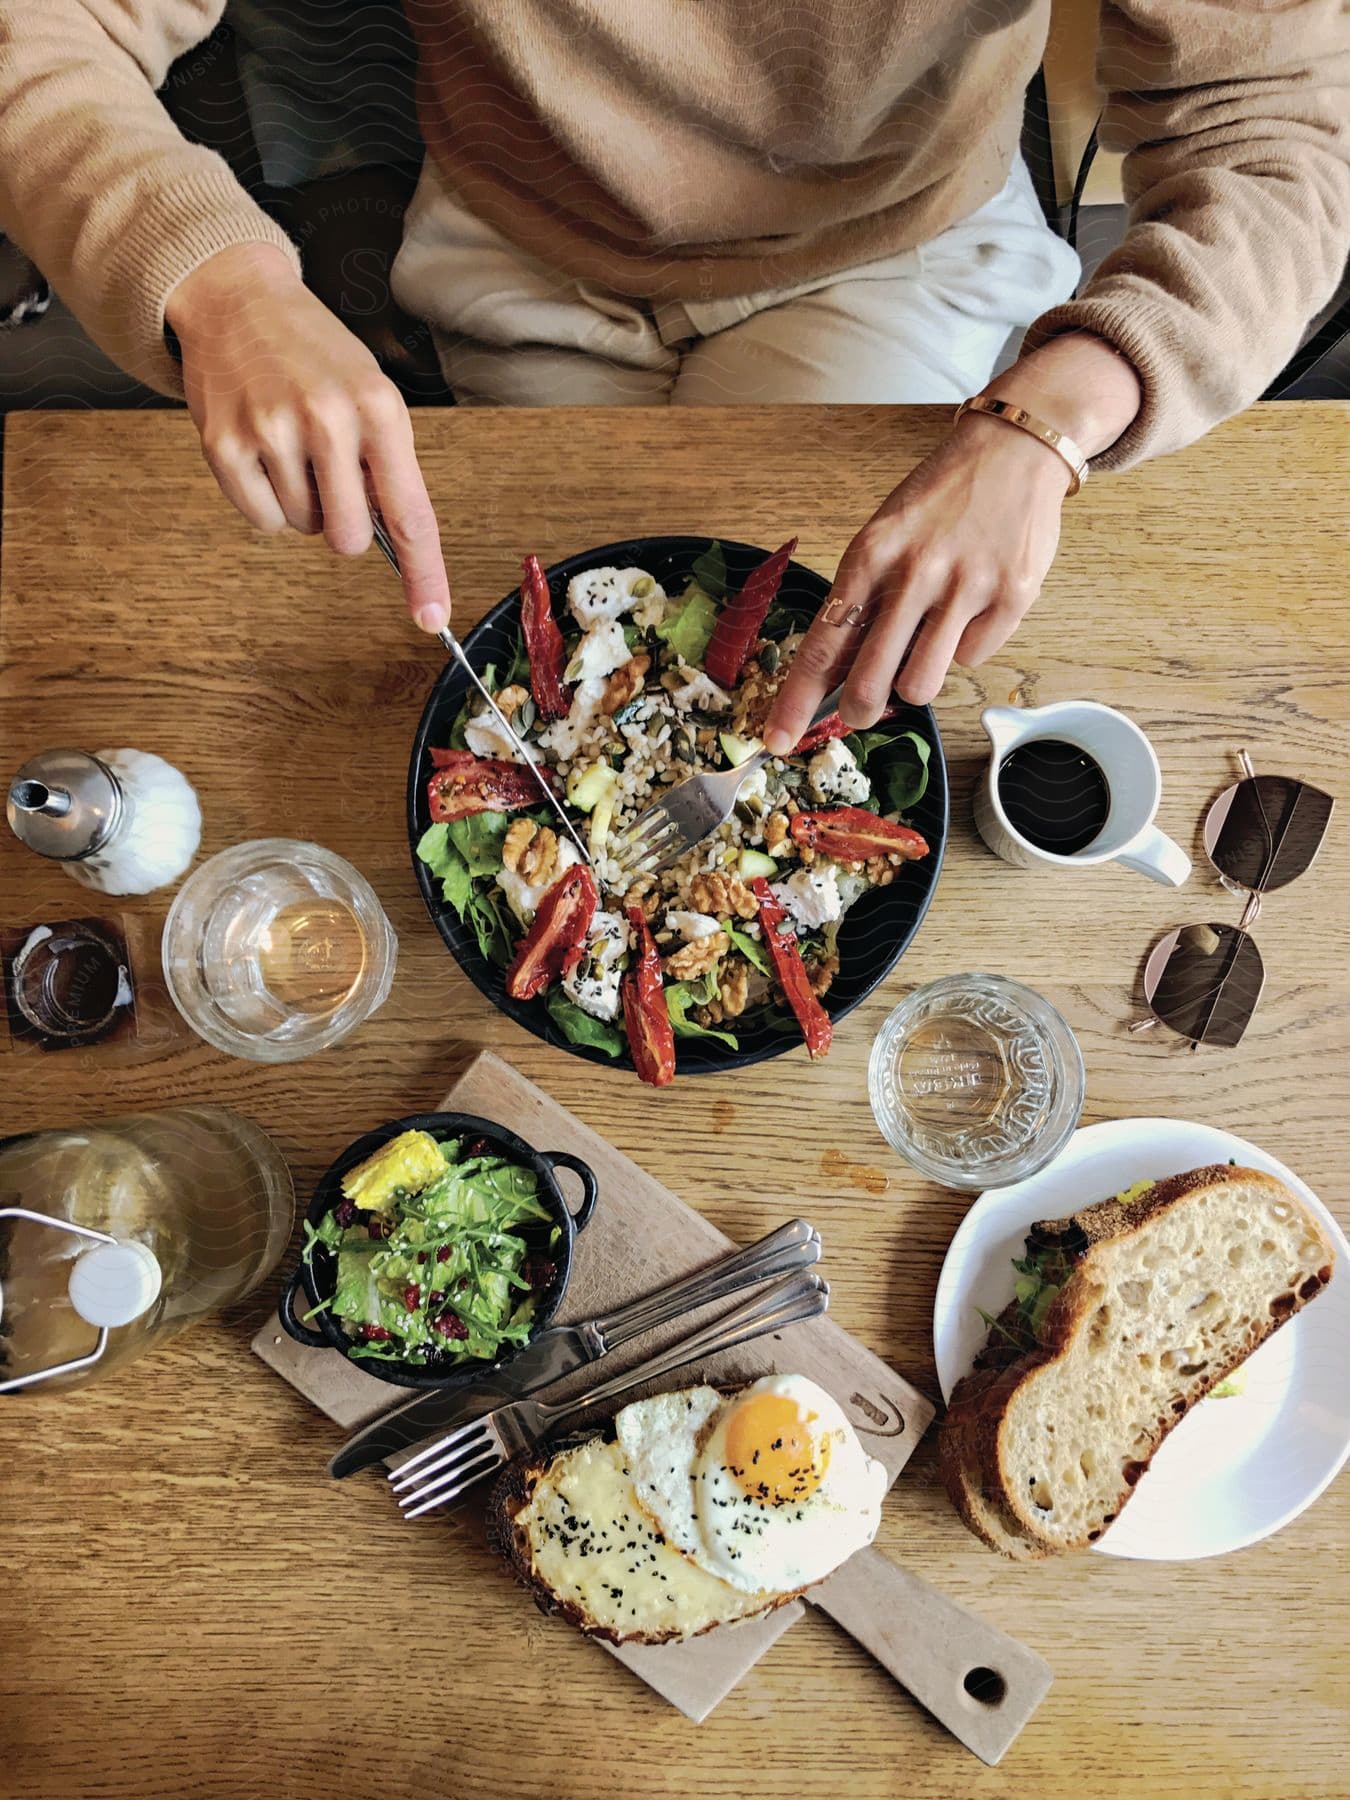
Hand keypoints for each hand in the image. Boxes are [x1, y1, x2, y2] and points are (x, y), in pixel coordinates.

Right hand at [165, 243, 451, 631]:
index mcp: (378, 409)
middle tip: (330, 474)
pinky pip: (260, 519)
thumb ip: (389, 467)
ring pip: (304, 528)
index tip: (432, 617)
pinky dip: (266, 501)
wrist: (238, 299)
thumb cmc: (315, 355)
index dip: (423, 573)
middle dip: (344, 524)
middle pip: (348, 539)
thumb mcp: (372, 394)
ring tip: (293, 444)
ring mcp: (271, 432)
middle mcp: (327, 419)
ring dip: (303, 503)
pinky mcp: (223, 445)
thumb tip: (399, 548)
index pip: (409, 513)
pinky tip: (263, 452)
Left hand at [763, 333, 1140, 750]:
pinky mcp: (1011, 596)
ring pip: (922, 685)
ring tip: (926, 644)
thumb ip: (861, 602)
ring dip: (917, 681)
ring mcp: (966, 586)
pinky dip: (968, 644)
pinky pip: (974, 658)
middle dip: (859, 710)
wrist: (1014, 449)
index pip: (823, 645)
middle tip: (861, 711)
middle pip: (870, 682)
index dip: (796, 702)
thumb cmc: (938, 502)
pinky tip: (973, 606)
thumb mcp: (883, 537)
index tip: (774, 741)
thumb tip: (835, 677)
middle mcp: (915, 573)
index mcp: (870, 556)